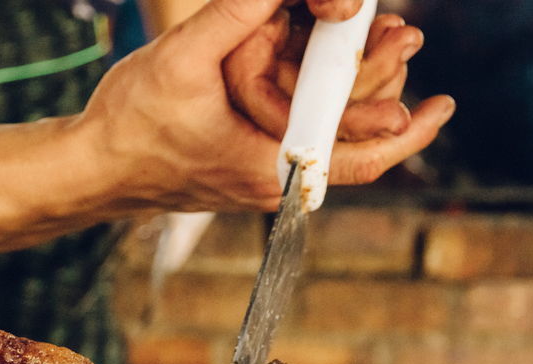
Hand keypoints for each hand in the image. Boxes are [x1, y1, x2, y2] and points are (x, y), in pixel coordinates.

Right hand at [76, 0, 451, 212]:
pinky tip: (318, 61)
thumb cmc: (130, 126)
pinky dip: (313, 93)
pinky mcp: (247, 159)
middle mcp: (274, 178)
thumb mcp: (184, 59)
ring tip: (377, 39)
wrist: (93, 167)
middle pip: (350, 136)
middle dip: (383, 84)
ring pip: (325, 129)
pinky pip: (297, 129)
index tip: (439, 106)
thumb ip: (238, 14)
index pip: (359, 156)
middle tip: (405, 37)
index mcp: (270, 165)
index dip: (407, 128)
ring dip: (349, 84)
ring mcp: (262, 171)